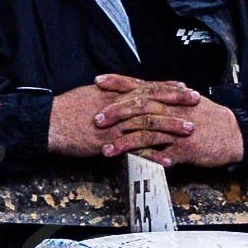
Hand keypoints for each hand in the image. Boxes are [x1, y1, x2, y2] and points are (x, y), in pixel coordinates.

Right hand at [48, 75, 198, 158]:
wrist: (49, 122)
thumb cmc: (68, 108)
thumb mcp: (92, 93)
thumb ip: (112, 92)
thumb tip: (126, 89)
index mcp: (116, 93)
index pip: (148, 87)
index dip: (168, 88)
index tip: (186, 88)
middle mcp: (118, 106)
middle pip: (153, 102)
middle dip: (177, 103)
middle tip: (198, 103)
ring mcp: (115, 125)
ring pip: (149, 123)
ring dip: (171, 127)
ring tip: (190, 130)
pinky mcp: (110, 143)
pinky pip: (136, 149)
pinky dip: (153, 155)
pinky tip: (168, 160)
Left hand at [92, 76, 243, 166]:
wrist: (236, 133)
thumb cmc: (211, 118)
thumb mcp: (189, 101)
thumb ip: (168, 97)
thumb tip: (149, 92)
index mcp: (171, 97)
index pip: (140, 85)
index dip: (118, 82)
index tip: (98, 81)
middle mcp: (172, 109)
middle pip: (139, 107)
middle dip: (115, 112)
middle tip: (96, 118)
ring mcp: (177, 129)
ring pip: (146, 132)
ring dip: (124, 141)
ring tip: (105, 149)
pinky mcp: (184, 148)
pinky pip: (162, 153)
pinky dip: (146, 158)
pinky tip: (130, 163)